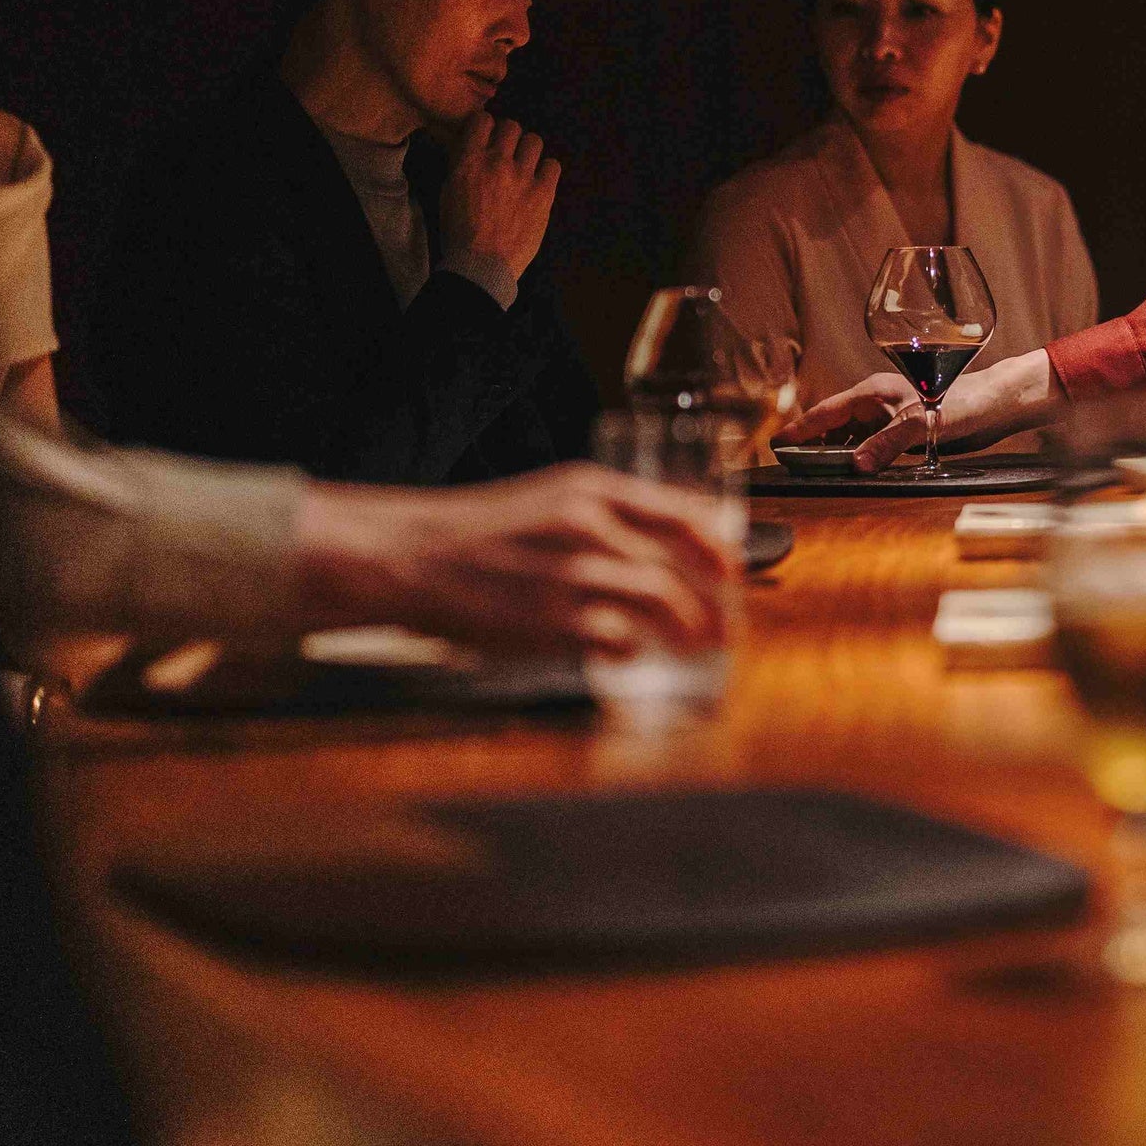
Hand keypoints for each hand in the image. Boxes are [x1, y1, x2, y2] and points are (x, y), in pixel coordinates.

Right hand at [291, 464, 734, 655]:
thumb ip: (600, 515)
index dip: (716, 546)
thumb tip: (658, 544)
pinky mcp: (554, 621)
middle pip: (678, 567)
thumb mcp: (546, 500)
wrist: (412, 556)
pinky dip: (634, 651)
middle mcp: (590, 526)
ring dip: (688, 629)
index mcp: (589, 489)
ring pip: (660, 603)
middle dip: (712, 602)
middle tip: (723, 626)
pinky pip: (619, 641)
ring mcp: (574, 575)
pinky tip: (632, 656)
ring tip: (697, 646)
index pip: (680, 513)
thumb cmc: (475, 532)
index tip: (733, 569)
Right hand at [434, 113, 557, 305]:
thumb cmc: (459, 232)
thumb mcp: (448, 191)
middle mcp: (497, 162)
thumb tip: (471, 147)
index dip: (486, 126)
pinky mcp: (543, 194)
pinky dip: (546, 170)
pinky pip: (553, 165)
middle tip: (506, 152)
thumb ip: (461, 165)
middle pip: (511, 126)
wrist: (481, 265)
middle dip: (508, 136)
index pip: (483, 119)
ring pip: (534, 140)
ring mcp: (523, 177)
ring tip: (524, 166)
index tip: (487, 136)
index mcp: (469, 161)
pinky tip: (539, 181)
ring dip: (528, 150)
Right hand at [781, 348, 1056, 470]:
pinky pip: (872, 445)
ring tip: (813, 469)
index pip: (827, 412)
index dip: (801, 428)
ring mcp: (891, 417)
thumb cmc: (964, 402)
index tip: (777, 442)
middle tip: (789, 462)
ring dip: (834, 452)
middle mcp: (878, 403)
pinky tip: (853, 470)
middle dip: (811, 442)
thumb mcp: (922, 423)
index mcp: (874, 393)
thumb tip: (856, 465)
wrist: (998, 404)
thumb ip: (888, 443)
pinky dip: (858, 456)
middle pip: (834, 425)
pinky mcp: (906, 430)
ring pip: (852, 436)